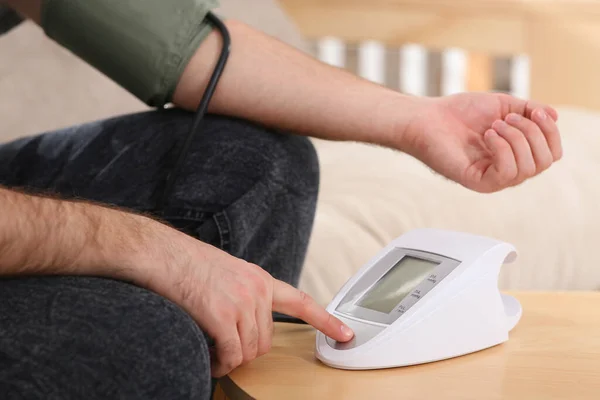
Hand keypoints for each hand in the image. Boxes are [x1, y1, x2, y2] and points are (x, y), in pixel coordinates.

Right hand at [135, 225, 353, 377]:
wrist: (163, 255)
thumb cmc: (187, 264)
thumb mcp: (227, 273)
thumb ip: (244, 294)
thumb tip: (245, 325)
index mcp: (260, 279)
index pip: (300, 301)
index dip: (325, 320)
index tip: (345, 333)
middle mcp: (257, 290)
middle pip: (266, 341)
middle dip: (246, 350)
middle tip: (224, 348)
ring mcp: (242, 302)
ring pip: (249, 351)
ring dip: (231, 358)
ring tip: (213, 351)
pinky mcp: (223, 316)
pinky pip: (231, 354)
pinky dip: (221, 363)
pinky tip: (211, 358)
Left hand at [399, 93, 562, 192]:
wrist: (428, 118)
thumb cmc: (461, 112)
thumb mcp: (504, 105)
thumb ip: (530, 110)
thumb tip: (554, 116)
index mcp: (516, 154)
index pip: (552, 153)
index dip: (550, 131)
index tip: (535, 110)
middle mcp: (508, 169)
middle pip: (545, 161)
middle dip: (533, 133)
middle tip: (507, 119)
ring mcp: (493, 178)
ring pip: (529, 168)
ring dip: (516, 139)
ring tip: (493, 126)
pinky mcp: (478, 182)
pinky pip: (507, 173)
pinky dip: (503, 149)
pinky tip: (488, 136)